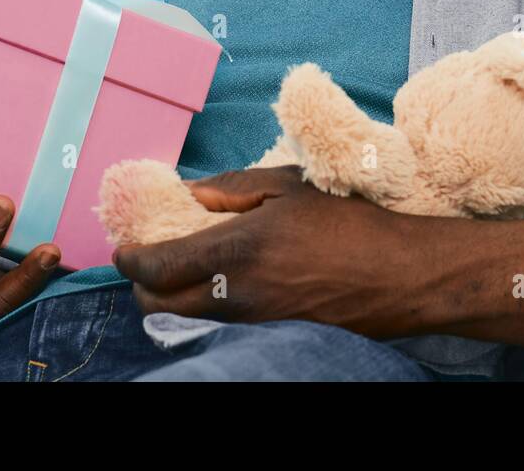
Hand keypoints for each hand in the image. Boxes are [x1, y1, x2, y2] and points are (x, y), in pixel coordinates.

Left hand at [112, 166, 440, 336]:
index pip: (157, 268)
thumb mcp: (288, 185)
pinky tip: (223, 286)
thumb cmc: (348, 221)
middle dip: (141, 287)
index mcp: (237, 250)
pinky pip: (220, 328)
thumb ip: (231, 186)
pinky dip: (206, 310)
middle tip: (147, 264)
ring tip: (184, 272)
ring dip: (173, 301)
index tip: (125, 248)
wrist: (399, 274)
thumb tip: (188, 192)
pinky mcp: (271, 338)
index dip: (130, 260)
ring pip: (186, 322)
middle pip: (158, 307)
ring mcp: (253, 324)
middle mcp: (237, 295)